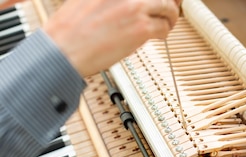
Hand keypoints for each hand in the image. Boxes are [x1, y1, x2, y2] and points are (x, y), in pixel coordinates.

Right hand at [44, 0, 181, 76]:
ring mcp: (135, 8)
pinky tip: (160, 36)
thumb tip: (126, 5)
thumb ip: (109, 0)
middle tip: (170, 9)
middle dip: (168, 2)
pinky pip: (164, 27)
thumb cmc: (69, 30)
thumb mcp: (86, 1)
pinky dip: (165, 32)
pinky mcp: (141, 28)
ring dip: (170, 17)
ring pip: (167, 8)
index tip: (160, 0)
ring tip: (167, 24)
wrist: (63, 50)